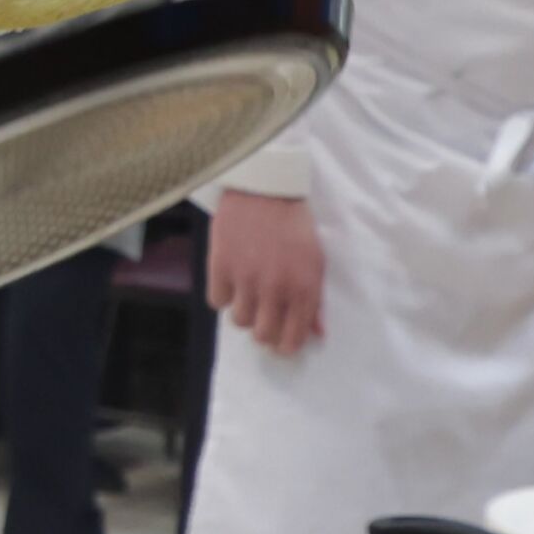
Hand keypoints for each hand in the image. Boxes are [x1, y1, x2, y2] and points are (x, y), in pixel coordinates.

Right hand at [206, 189, 326, 354]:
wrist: (264, 188)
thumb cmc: (294, 224)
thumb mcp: (315, 261)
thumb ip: (315, 301)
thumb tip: (316, 334)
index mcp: (303, 289)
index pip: (292, 339)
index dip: (285, 345)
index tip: (280, 341)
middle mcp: (275, 289)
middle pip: (262, 336)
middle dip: (264, 330)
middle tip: (262, 317)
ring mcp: (246, 278)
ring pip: (239, 321)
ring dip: (243, 311)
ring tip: (246, 294)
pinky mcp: (221, 266)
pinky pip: (217, 301)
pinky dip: (223, 294)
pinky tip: (231, 280)